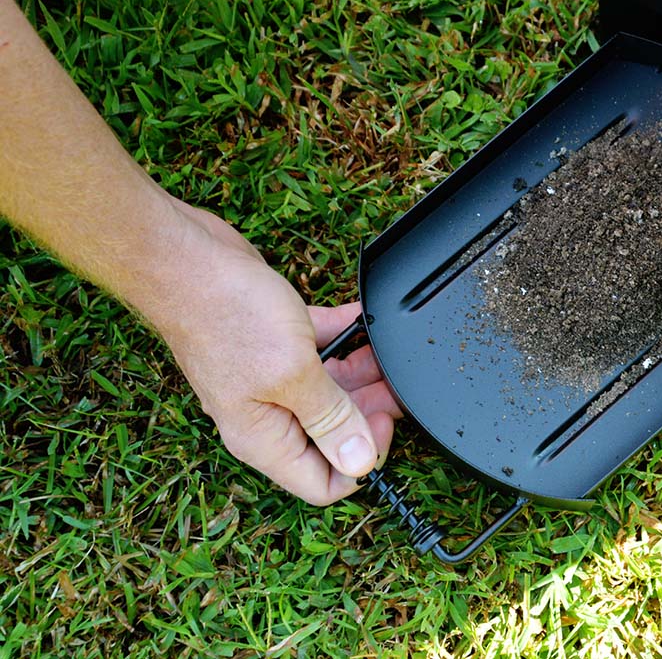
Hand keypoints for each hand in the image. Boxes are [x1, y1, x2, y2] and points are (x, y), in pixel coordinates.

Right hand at [157, 203, 402, 504]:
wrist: (185, 260)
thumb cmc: (225, 316)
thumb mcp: (293, 374)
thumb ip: (329, 417)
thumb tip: (360, 463)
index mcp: (263, 438)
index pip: (322, 482)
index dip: (361, 461)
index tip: (382, 422)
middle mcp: (265, 415)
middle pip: (331, 435)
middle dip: (368, 413)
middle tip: (396, 387)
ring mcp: (269, 377)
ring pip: (329, 391)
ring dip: (362, 375)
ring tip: (387, 355)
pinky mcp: (273, 342)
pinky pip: (319, 349)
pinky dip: (343, 337)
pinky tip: (362, 320)